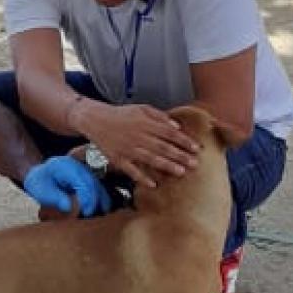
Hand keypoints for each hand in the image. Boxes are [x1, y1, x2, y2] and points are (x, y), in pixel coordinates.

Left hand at [23, 156, 110, 216]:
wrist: (40, 176)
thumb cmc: (40, 184)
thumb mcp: (42, 191)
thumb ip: (56, 198)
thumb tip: (69, 207)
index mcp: (66, 166)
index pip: (81, 181)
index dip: (87, 197)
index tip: (87, 212)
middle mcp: (78, 166)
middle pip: (92, 182)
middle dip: (95, 199)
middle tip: (92, 214)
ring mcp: (84, 171)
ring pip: (98, 185)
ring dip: (102, 199)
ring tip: (102, 213)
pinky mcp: (88, 178)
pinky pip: (98, 188)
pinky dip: (101, 198)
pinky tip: (103, 209)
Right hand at [76, 102, 199, 187]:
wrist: (95, 119)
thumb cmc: (121, 114)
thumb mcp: (141, 109)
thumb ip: (159, 116)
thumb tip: (176, 126)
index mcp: (146, 124)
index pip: (170, 133)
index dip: (184, 141)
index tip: (197, 148)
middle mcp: (139, 136)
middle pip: (163, 147)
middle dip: (180, 156)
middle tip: (195, 164)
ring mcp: (128, 149)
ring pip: (150, 159)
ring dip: (166, 166)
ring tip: (181, 172)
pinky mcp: (118, 159)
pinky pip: (131, 170)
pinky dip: (142, 177)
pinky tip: (153, 184)